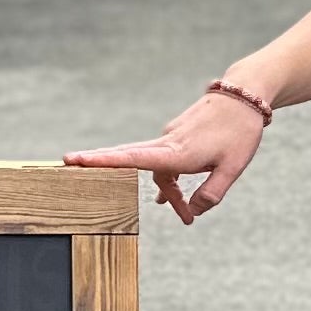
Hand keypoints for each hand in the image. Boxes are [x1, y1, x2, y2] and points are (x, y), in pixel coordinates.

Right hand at [65, 91, 266, 223]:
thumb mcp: (233, 169)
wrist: (245, 96)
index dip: (103, 161)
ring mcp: (170, 138)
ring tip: (183, 215)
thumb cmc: (240, 131)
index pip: (133, 159)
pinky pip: (165, 163)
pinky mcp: (177, 138)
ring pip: (154, 168)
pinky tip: (175, 197)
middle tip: (66, 162)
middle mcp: (167, 143)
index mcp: (177, 151)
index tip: (76, 159)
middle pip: (125, 155)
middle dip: (98, 162)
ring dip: (166, 191)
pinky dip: (171, 180)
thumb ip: (211, 194)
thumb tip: (194, 212)